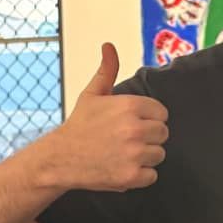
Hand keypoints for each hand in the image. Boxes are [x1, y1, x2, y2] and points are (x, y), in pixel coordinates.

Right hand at [44, 44, 168, 192]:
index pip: (161, 113)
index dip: (148, 119)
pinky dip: (140, 176)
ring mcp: (134, 153)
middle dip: (148, 138)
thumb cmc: (78, 126)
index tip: (131, 125)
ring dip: (145, 157)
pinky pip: (151, 176)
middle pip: (163, 134)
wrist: (59, 158)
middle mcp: (135, 129)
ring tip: (123, 154)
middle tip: (126, 141)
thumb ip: (107, 70)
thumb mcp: (92, 94)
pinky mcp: (131, 176)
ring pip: (159, 155)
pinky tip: (122, 168)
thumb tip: (108, 46)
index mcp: (130, 106)